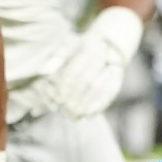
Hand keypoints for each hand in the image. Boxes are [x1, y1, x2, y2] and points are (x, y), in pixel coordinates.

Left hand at [49, 6, 142, 120]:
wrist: (107, 44)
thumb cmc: (81, 46)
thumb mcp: (67, 46)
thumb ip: (56, 59)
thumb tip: (43, 72)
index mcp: (88, 46)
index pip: (75, 71)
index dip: (66, 87)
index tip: (58, 100)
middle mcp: (102, 55)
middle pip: (87, 82)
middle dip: (75, 98)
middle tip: (65, 112)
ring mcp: (113, 67)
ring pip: (99, 89)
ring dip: (86, 104)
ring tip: (74, 116)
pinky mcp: (118, 78)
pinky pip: (111, 93)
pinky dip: (100, 106)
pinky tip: (89, 116)